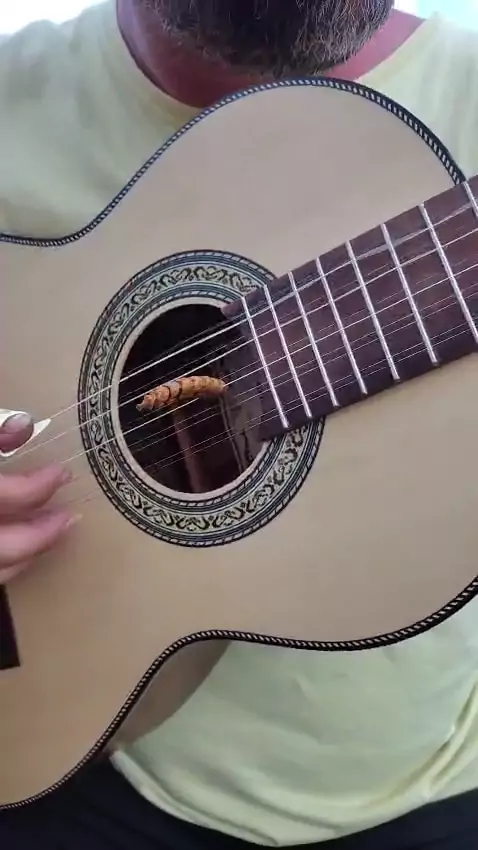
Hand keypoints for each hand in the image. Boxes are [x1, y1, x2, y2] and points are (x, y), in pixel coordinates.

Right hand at [0, 413, 76, 583]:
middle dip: (40, 534)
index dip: (36, 487)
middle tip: (67, 517)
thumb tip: (24, 425)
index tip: (60, 474)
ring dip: (28, 553)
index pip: (5, 496)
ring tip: (51, 531)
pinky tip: (24, 547)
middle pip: (5, 546)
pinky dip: (9, 564)